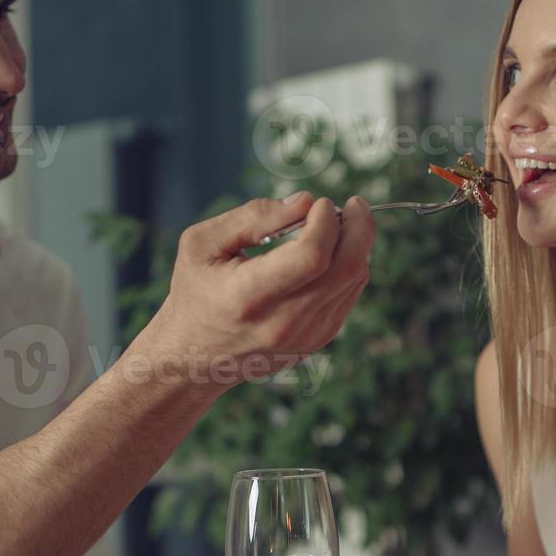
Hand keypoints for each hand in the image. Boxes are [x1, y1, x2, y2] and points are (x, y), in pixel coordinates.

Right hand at [149, 193, 373, 383]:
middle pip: (346, 268)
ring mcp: (306, 335)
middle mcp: (283, 322)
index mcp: (249, 297)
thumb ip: (252, 217)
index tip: (319, 203)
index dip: (325, 222)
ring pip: (354, 280)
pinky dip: (349, 265)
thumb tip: (305, 201)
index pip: (311, 257)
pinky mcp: (318, 339)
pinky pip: (349, 293)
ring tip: (339, 223)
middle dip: (358, 228)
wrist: (196, 354)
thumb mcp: (202, 243)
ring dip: (357, 244)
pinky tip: (333, 251)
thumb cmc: (197, 292)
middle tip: (354, 204)